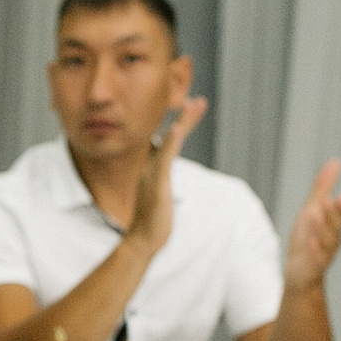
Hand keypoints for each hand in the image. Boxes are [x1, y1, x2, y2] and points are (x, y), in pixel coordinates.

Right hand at [125, 97, 207, 251]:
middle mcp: (153, 168)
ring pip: (169, 144)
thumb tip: (163, 184)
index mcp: (155, 170)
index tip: (191, 109)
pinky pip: (164, 159)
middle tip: (198, 101)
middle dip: (186, 118)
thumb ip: (161, 188)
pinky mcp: (157, 183)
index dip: (181, 125)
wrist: (142, 239)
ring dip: (182, 124)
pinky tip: (176, 130)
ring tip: (191, 106)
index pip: (170, 142)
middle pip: (172, 138)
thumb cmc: (151, 222)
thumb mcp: (159, 200)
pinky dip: (170, 143)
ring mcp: (154, 174)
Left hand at [285, 158, 340, 289]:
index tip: (340, 197)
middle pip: (338, 225)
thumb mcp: (313, 208)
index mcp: (334, 224)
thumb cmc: (308, 238)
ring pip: (328, 240)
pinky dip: (315, 250)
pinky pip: (317, 259)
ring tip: (316, 215)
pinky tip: (310, 242)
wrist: (299, 272)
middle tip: (333, 200)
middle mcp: (333, 238)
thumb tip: (335, 162)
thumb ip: (323, 187)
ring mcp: (324, 252)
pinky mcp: (313, 266)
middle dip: (336, 213)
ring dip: (323, 228)